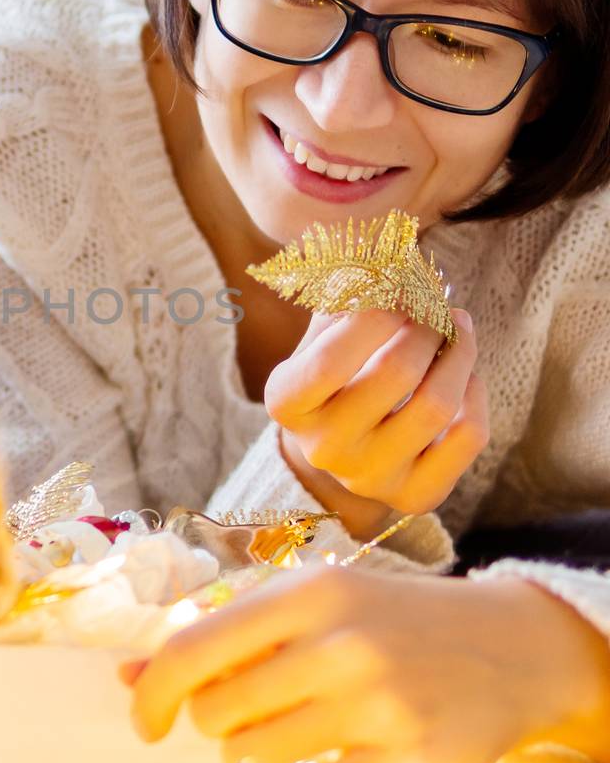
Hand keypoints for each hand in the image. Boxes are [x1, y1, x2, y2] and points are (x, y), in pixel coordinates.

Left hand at [119, 564, 609, 762]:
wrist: (510, 647)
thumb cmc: (387, 621)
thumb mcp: (312, 603)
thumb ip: (222, 635)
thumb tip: (123, 674)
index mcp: (309, 592)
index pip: (193, 649)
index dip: (150, 693)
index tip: (143, 722)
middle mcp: (342, 645)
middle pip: (216, 713)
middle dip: (219, 721)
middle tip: (256, 712)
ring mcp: (379, 708)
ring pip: (252, 760)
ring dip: (253, 758)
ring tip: (294, 735)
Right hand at [267, 306, 488, 521]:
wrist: (342, 443)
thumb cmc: (336, 370)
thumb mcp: (326, 329)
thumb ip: (353, 294)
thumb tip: (400, 267)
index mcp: (286, 402)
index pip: (332, 358)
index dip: (378, 313)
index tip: (401, 288)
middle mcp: (322, 447)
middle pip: (397, 372)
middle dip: (428, 324)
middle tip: (436, 307)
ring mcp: (369, 478)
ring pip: (439, 403)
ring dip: (460, 351)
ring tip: (458, 328)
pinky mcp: (415, 496)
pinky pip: (468, 435)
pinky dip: (476, 393)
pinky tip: (464, 375)